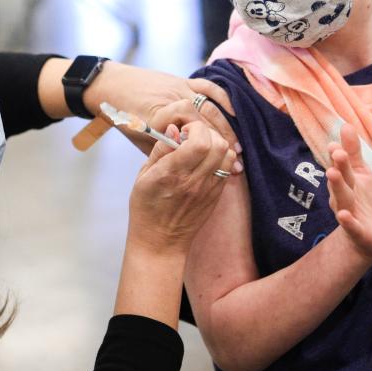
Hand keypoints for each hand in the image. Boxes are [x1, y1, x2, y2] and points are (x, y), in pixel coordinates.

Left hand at [86, 62, 237, 151]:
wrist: (111, 86)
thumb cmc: (124, 117)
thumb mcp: (139, 140)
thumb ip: (163, 150)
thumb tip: (190, 163)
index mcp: (158, 116)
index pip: (190, 129)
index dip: (206, 145)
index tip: (215, 160)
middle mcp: (172, 100)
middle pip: (206, 120)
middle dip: (222, 141)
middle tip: (234, 161)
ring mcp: (179, 87)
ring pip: (211, 107)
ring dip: (226, 127)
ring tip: (235, 146)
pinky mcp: (183, 79)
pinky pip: (208, 87)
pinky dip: (223, 100)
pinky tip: (234, 115)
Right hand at [127, 120, 236, 252]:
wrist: (161, 242)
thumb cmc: (146, 208)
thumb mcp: (143, 176)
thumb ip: (161, 150)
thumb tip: (174, 129)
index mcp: (173, 173)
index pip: (200, 141)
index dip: (194, 129)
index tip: (183, 132)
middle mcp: (195, 180)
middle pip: (219, 145)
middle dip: (207, 133)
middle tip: (192, 139)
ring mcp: (209, 189)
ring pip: (228, 156)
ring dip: (216, 146)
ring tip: (200, 150)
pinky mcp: (216, 196)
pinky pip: (227, 169)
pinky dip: (220, 160)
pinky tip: (204, 164)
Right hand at [326, 124, 371, 260]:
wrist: (371, 236)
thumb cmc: (363, 200)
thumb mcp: (360, 174)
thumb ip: (353, 152)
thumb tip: (346, 125)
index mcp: (346, 182)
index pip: (342, 168)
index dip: (339, 157)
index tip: (335, 144)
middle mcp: (344, 197)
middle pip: (341, 181)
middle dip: (338, 168)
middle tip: (337, 153)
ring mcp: (349, 214)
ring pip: (342, 200)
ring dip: (337, 188)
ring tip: (332, 174)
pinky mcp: (357, 232)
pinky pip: (351, 227)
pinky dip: (348, 222)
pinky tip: (343, 216)